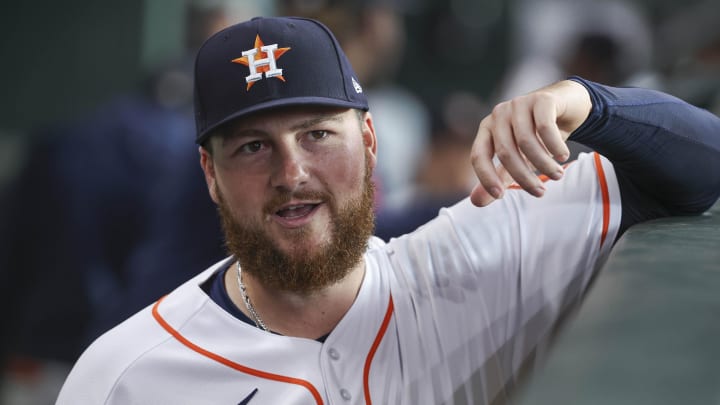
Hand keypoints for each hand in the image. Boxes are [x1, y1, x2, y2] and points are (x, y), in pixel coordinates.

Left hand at [469, 79, 591, 205]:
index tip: (500, 197)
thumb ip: (499, 178)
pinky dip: (554, 146)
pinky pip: (545, 128)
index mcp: (488, 129)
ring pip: (525, 142)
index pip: (478, 155)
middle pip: (505, 152)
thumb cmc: (537, 136)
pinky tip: (562, 156)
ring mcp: (519, 104)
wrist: (566, 106)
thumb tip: (476, 203)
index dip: (486, 177)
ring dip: (544, 164)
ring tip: (557, 176)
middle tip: (540, 193)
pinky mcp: (541, 99)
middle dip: (523, 177)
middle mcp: (499, 115)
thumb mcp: (518, 159)